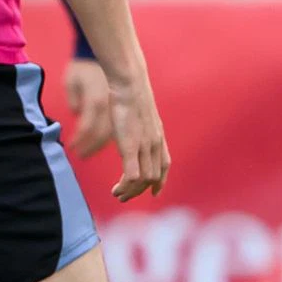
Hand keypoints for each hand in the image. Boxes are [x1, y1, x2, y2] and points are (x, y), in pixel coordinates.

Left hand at [63, 55, 121, 156]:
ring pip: (115, 135)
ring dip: (101, 145)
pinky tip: (110, 146)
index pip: (86, 127)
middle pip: (102, 136)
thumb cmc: (88, 66)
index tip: (71, 147)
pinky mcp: (132, 113)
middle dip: (90, 147)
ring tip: (89, 150)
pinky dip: (118, 141)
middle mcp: (112, 108)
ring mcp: (123, 110)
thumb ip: (72, 99)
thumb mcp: (72, 79)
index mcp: (97, 100)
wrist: (113, 56)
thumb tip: (77, 112)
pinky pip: (127, 132)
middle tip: (80, 155)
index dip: (78, 139)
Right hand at [103, 85, 169, 201]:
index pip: (165, 165)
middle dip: (140, 191)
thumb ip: (139, 123)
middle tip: (124, 198)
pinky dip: (125, 186)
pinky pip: (133, 175)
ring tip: (117, 195)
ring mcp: (144, 146)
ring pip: (144, 180)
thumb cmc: (130, 93)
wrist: (130, 83)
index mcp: (158, 135)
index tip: (155, 192)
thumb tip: (133, 123)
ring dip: (131, 192)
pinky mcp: (131, 147)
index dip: (161, 181)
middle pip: (154, 177)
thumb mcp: (139, 111)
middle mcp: (155, 143)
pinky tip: (116, 188)